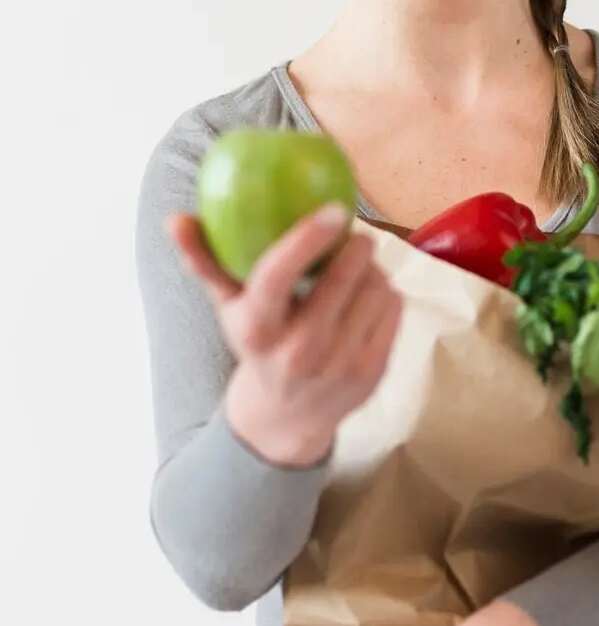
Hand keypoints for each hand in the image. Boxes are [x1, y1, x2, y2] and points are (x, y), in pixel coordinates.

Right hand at [168, 202, 402, 466]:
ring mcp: (338, 365)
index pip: (277, 276)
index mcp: (257, 330)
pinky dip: (386, 293)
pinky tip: (370, 296)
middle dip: (357, 246)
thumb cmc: (257, 344)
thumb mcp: (228, 309)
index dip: (306, 238)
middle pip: (340, 280)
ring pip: (374, 289)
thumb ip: (205, 261)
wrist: (286, 416)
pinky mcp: (372, 372)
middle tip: (355, 234)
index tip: (333, 209)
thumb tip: (177, 218)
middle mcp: (298, 351)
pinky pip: (393, 308)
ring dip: (373, 269)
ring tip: (360, 269)